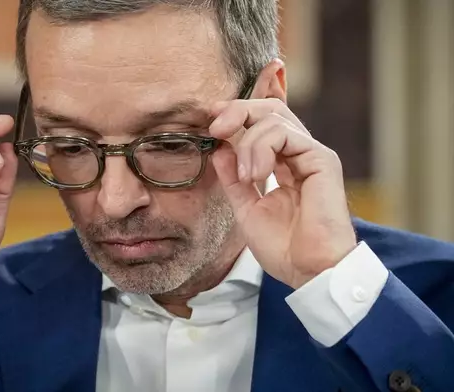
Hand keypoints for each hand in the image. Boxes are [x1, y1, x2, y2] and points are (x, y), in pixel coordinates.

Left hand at [209, 98, 356, 289]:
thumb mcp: (246, 208)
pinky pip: (286, 134)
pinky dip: (261, 149)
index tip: (210, 121)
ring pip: (273, 118)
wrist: (308, 271)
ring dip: (247, 143)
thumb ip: (233, 178)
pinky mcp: (321, 160)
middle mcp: (299, 154)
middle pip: (270, 109)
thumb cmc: (283, 247)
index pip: (261, 124)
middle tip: (215, 128)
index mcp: (283, 164)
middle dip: (237, 111)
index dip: (235, 115)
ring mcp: (311, 155)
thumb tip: (219, 149)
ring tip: (245, 177)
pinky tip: (254, 175)